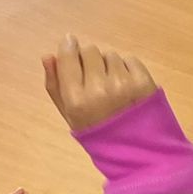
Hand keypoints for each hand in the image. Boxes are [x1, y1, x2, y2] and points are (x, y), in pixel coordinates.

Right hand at [43, 35, 158, 132]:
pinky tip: (127, 87)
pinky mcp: (144, 81)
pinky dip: (127, 68)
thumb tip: (48, 56)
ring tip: (113, 87)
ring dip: (109, 65)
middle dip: (89, 60)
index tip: (69, 43)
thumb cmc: (97, 132)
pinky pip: (130, 59)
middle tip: (94, 77)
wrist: (137, 151)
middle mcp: (99, 89)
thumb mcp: (70, 115)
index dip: (68, 47)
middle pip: (90, 51)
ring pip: (110, 55)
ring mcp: (124, 84)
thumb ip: (55, 86)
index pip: (69, 58)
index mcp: (77, 101)